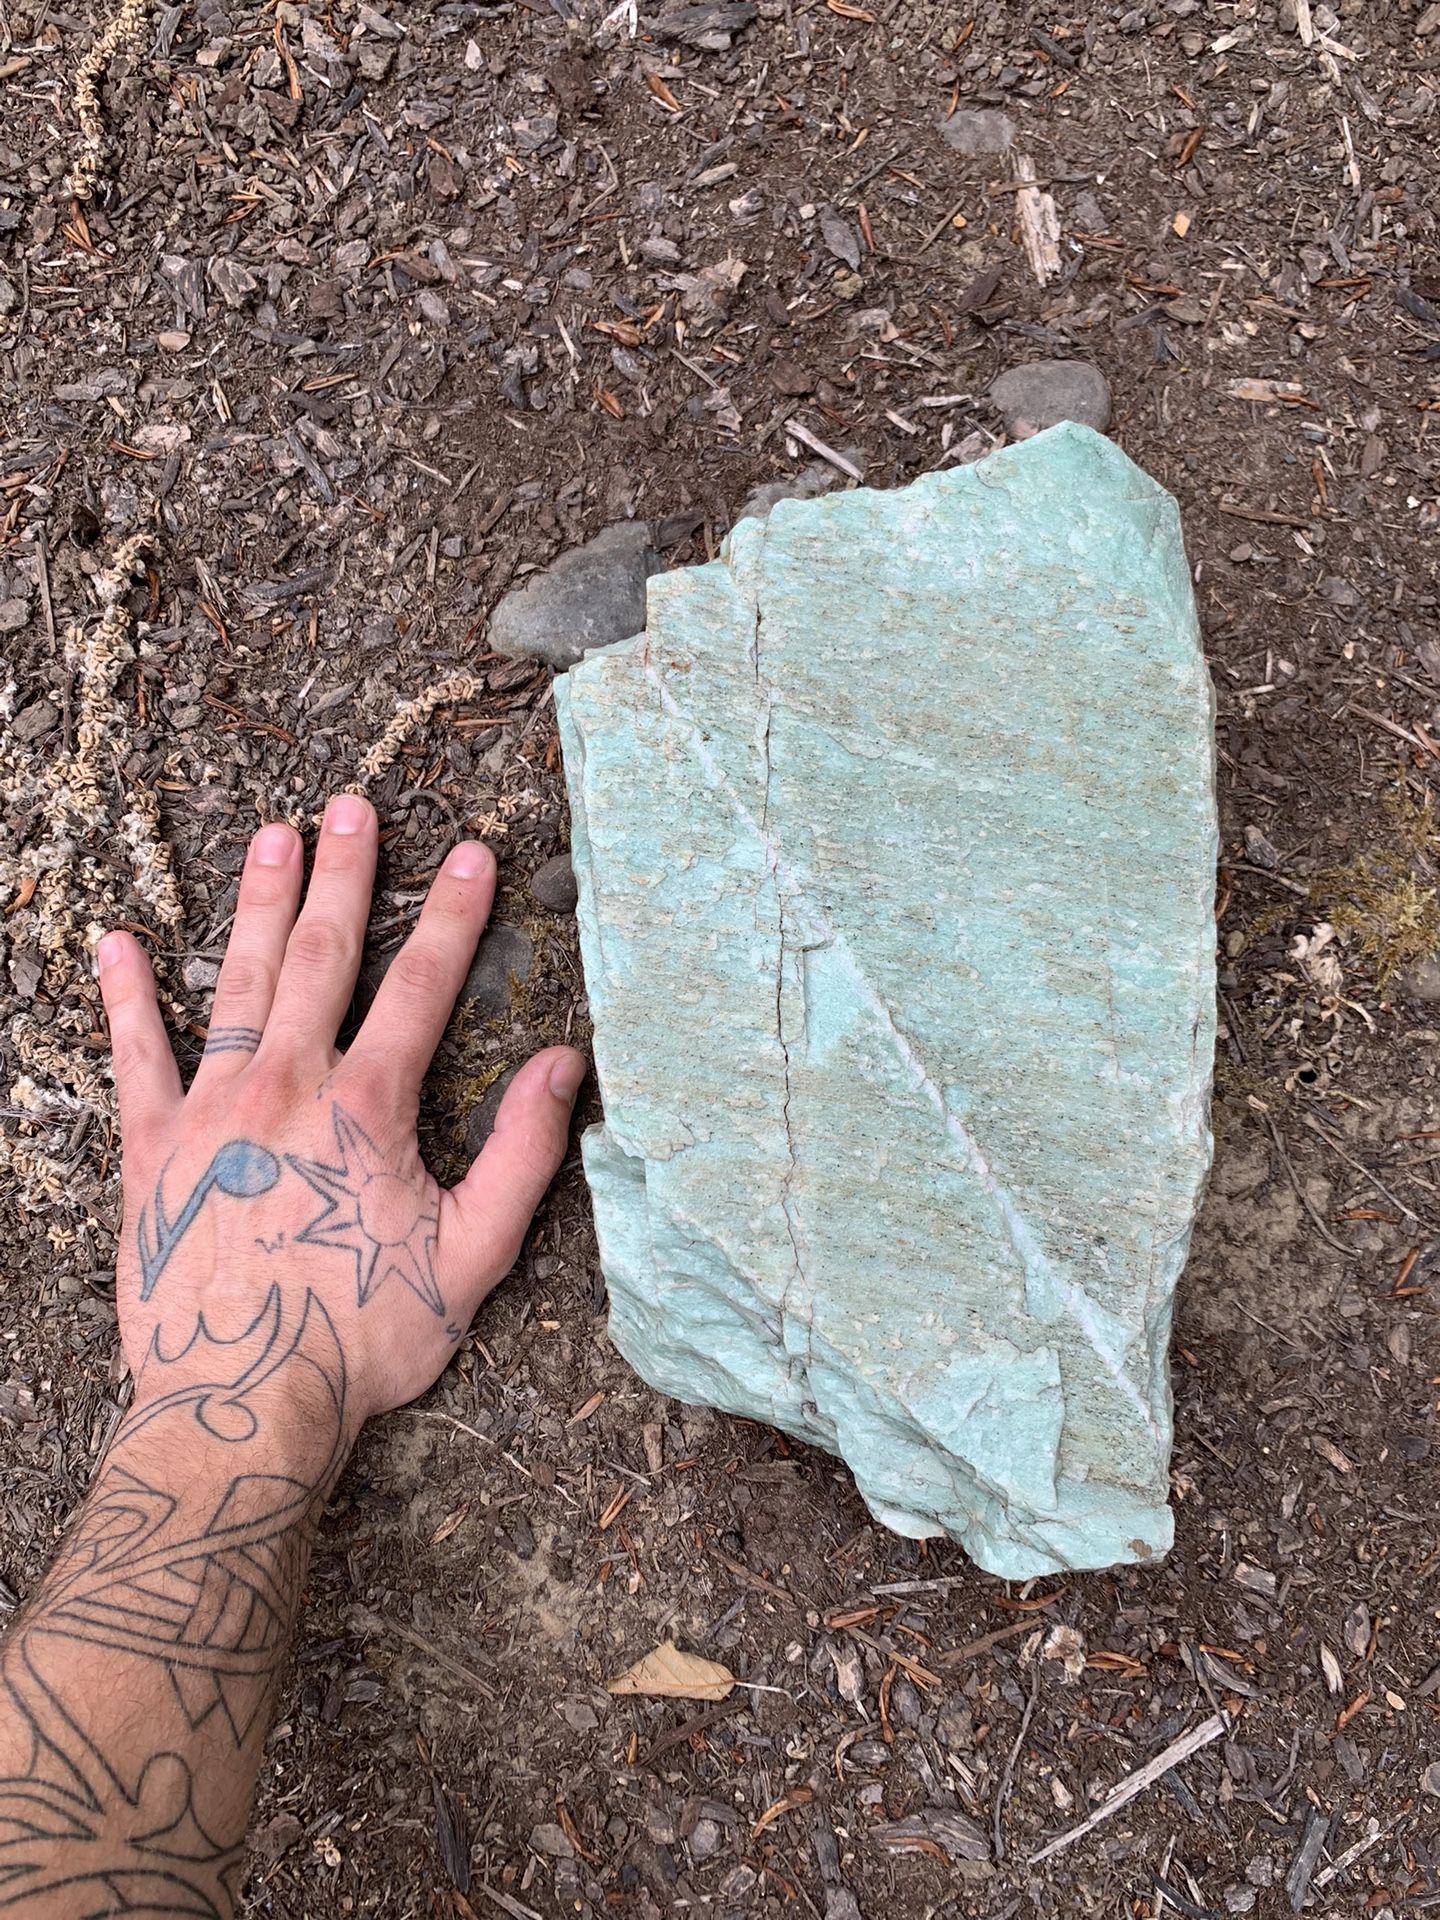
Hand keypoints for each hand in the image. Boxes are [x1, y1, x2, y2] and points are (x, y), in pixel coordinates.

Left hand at [96, 793, 585, 1430]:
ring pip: (239, 981)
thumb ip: (523, 1154)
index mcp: (367, 1108)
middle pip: (322, 958)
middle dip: (345, 877)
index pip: (422, 987)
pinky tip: (117, 942)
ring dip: (258, 904)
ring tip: (273, 836)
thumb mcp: (472, 1255)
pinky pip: (135, 1054)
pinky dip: (125, 996)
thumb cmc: (362, 1339)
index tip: (471, 853)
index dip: (453, 916)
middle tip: (353, 807)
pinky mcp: (150, 1146)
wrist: (239, 1404)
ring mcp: (211, 1108)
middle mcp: (286, 1085)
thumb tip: (563, 1065)